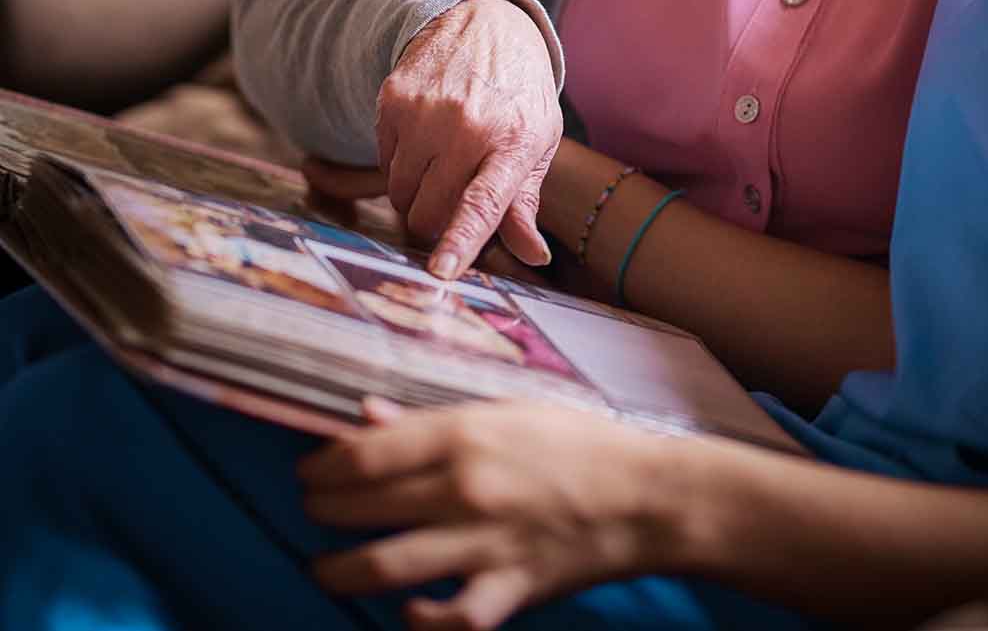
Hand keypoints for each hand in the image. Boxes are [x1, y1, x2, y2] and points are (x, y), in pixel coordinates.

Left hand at [301, 400, 683, 628]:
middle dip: (321, 511)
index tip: (309, 470)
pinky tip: (405, 611)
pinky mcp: (506, 593)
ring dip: (339, 572)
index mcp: (463, 433)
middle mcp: (463, 489)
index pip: (363, 455)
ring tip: (325, 570)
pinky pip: (445, 621)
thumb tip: (366, 417)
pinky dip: (417, 621)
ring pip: (383, 568)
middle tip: (313, 511)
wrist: (646, 497)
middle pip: (360, 508)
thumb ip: (432, 417)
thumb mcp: (506, 409)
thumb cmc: (578, 442)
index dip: (321, 465)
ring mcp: (482, 545)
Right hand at [376, 0, 561, 276]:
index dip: (459, 242)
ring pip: (400, 193)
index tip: (440, 272)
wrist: (488, 25)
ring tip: (443, 162)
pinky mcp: (393, 99)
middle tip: (455, 195)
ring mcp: (426, 111)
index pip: (483, 204)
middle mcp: (468, 126)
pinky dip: (400, 164)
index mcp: (513, 142)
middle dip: (437, 218)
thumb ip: (526, 202)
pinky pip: (384, 163)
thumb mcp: (538, 141)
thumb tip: (534, 255)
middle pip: (429, 212)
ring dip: (416, 193)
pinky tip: (425, 137)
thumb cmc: (518, 95)